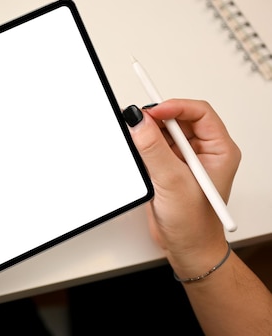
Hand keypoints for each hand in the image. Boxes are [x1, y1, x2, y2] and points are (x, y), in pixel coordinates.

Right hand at [125, 99, 240, 276]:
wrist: (185, 248)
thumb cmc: (194, 224)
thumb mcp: (173, 182)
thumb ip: (153, 148)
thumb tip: (139, 121)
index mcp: (219, 150)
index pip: (198, 113)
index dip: (174, 107)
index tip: (152, 112)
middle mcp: (203, 152)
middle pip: (178, 119)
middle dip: (157, 120)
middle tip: (137, 123)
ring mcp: (184, 159)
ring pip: (163, 132)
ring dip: (148, 135)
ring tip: (138, 145)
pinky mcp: (167, 167)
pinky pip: (152, 147)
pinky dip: (141, 148)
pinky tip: (138, 158)